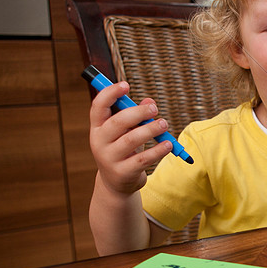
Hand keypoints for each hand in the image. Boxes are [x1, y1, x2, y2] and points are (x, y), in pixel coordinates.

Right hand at [88, 81, 172, 195]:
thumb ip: (136, 116)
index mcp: (98, 127)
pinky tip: (168, 144)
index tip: (126, 84)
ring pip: (131, 140)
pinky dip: (157, 150)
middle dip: (138, 113)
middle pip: (117, 122)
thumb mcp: (127, 131)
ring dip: (150, 129)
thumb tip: (150, 102)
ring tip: (164, 124)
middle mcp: (99, 141)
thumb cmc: (123, 149)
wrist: (116, 183)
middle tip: (154, 109)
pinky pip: (143, 159)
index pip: (98, 106)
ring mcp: (109, 158)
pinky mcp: (123, 172)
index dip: (110, 93)